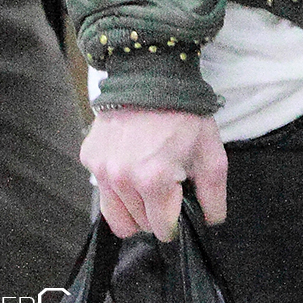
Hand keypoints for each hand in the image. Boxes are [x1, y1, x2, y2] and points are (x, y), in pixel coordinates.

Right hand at [80, 108, 227, 240]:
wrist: (152, 73)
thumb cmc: (185, 114)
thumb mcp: (211, 152)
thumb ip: (213, 194)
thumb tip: (210, 222)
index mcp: (154, 180)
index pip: (163, 229)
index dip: (176, 219)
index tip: (180, 199)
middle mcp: (122, 179)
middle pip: (140, 224)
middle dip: (156, 211)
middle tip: (167, 182)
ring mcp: (101, 169)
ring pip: (117, 216)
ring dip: (134, 205)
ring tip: (148, 177)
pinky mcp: (89, 157)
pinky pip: (103, 191)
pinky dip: (117, 186)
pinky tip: (131, 161)